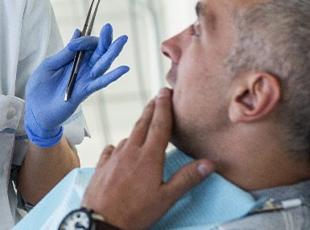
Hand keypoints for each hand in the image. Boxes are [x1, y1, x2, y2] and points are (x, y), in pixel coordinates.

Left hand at [24, 23, 128, 146]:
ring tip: (122, 40)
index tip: (75, 41)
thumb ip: (64, 53)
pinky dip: (112, 76)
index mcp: (72, 60)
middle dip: (104, 39)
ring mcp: (84, 80)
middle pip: (98, 52)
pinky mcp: (84, 91)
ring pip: (102, 64)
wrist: (35, 110)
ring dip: (112, 52)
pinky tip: (123, 68)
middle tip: (109, 26)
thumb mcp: (48, 66)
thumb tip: (77, 32)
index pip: (85, 45)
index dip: (83, 40)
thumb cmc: (40, 88)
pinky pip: (100, 83)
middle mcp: (82, 68)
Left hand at [81, 89, 213, 229]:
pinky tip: (120, 147)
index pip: (159, 125)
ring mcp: (114, 158)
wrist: (100, 221)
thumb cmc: (135, 212)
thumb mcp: (166, 198)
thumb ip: (187, 178)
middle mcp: (130, 151)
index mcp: (149, 157)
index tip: (166, 92)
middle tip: (157, 97)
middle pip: (142, 124)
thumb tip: (209, 163)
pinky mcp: (101, 166)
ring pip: (128, 136)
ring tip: (144, 122)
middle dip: (151, 109)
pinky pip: (112, 149)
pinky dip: (120, 145)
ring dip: (138, 126)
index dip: (164, 107)